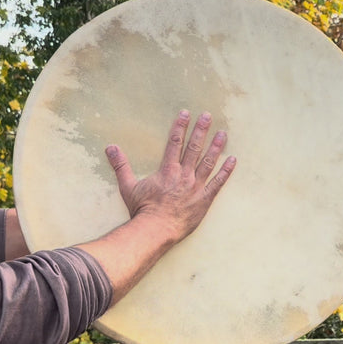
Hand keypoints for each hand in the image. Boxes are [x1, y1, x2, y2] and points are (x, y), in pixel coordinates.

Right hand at [105, 110, 234, 244]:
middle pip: (194, 148)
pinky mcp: (205, 199)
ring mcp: (196, 186)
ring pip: (208, 162)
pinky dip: (226, 171)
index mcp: (167, 170)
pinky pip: (218, 183)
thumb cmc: (142, 210)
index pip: (174, 142)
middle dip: (201, 130)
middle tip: (208, 116)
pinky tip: (233, 160)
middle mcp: (184, 175)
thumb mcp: (128, 186)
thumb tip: (110, 148)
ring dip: (216, 147)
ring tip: (223, 133)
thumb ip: (121, 165)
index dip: (180, 126)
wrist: (156, 230)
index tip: (186, 113)